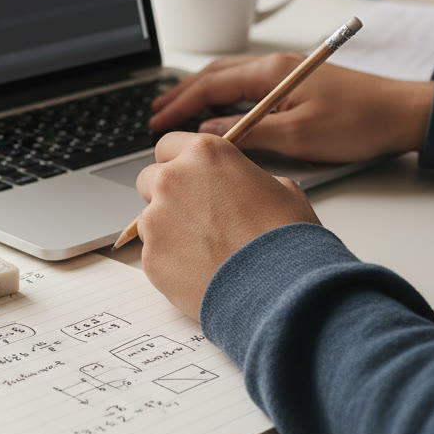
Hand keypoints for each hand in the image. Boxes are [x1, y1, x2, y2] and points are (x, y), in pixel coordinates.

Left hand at [135, 133, 319, 319]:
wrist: (279, 288)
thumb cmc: (285, 238)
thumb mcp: (279, 189)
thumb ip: (242, 180)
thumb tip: (237, 189)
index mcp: (204, 154)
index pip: (169, 145)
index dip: (179, 162)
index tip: (188, 177)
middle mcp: (172, 180)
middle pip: (149, 180)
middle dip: (166, 195)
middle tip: (196, 216)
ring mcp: (156, 220)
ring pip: (148, 219)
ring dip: (167, 229)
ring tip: (204, 251)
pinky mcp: (150, 257)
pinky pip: (153, 254)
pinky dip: (171, 262)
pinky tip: (201, 272)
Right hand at [150, 53, 433, 162]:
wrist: (404, 113)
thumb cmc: (359, 123)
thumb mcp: (299, 137)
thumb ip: (250, 133)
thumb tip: (212, 133)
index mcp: (271, 73)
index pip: (210, 85)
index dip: (179, 105)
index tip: (156, 123)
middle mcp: (275, 66)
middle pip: (214, 75)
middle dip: (181, 95)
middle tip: (154, 115)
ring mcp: (285, 72)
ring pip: (229, 78)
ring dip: (199, 93)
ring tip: (176, 110)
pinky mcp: (297, 83)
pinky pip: (247, 85)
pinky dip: (222, 96)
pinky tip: (217, 110)